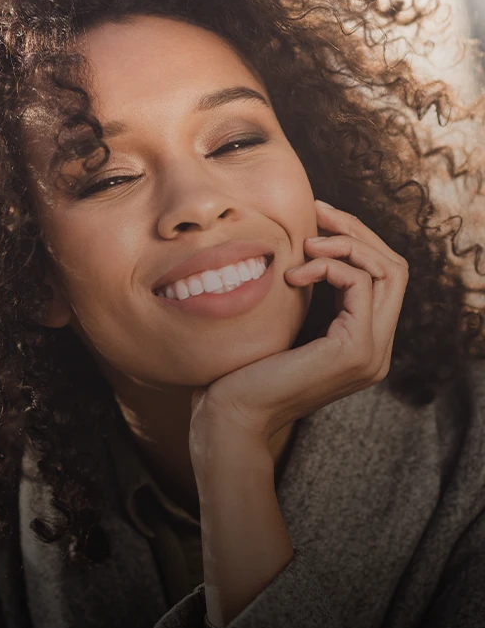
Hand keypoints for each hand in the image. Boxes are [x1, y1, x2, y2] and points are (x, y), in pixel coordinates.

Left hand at [190, 199, 408, 451]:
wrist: (233, 415)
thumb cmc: (246, 371)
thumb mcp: (285, 324)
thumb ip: (309, 296)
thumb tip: (307, 249)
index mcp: (363, 343)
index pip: (384, 278)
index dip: (356, 241)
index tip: (318, 219)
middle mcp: (377, 350)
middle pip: (395, 268)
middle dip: (358, 232)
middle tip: (319, 211)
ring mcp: (371, 352)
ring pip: (387, 271)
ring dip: (346, 244)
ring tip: (305, 243)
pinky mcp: (355, 349)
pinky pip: (360, 284)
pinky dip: (329, 266)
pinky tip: (293, 274)